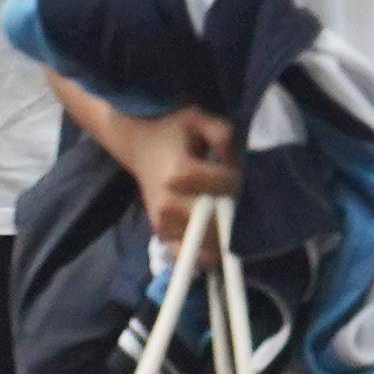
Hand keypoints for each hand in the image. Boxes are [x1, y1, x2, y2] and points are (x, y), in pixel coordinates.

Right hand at [54, 71, 239, 245]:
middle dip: (231, 212)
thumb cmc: (170, 129)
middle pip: (218, 223)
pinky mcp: (160, 233)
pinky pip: (185, 255)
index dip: (236, 176)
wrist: (138, 143)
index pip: (226, 185)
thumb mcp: (199, 118)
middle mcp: (170, 204)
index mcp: (180, 173)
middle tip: (227, 197)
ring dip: (220, 232)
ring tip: (215, 211)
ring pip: (206, 242)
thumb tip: (231, 162)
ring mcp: (163, 222)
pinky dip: (200, 254)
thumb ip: (222, 133)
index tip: (229, 167)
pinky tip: (210, 244)